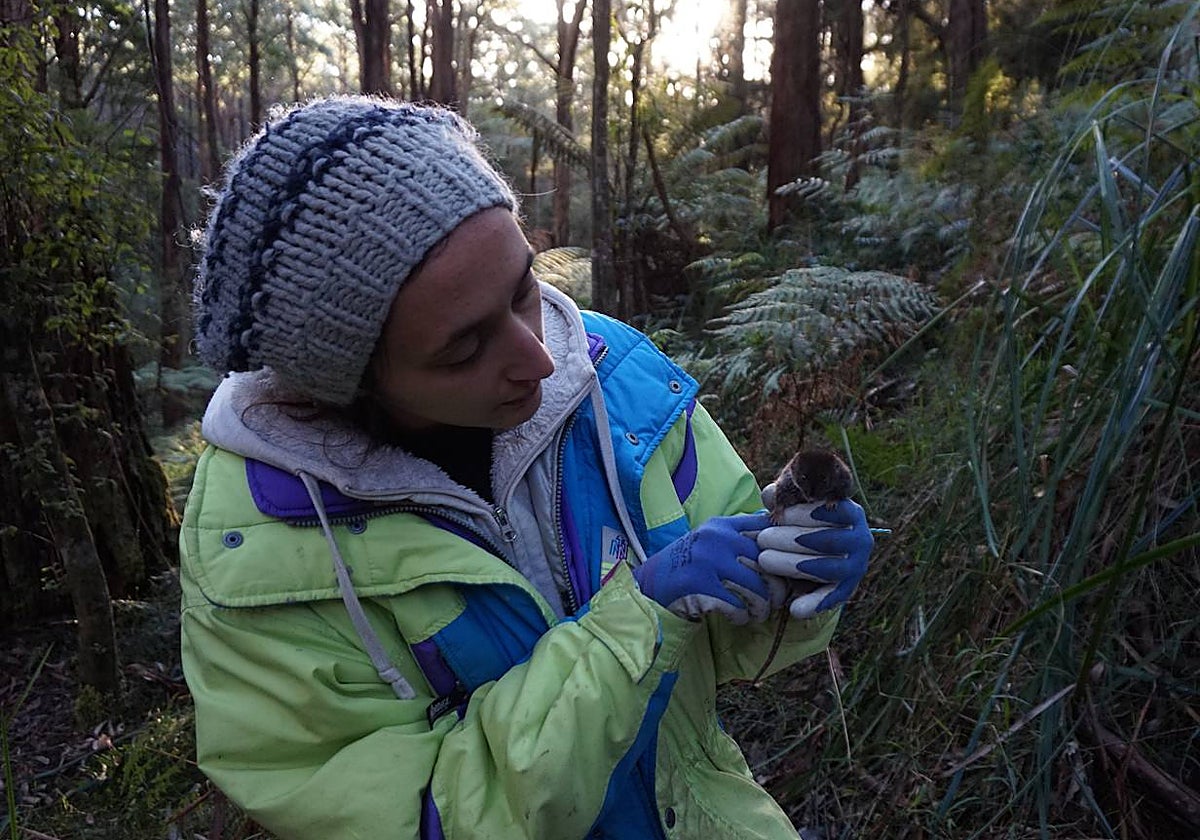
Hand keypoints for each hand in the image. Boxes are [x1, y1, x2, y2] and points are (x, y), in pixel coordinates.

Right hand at [633, 513, 772, 624]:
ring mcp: (708, 560)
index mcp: (722, 524)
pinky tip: (738, 618)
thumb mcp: (711, 541)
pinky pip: (737, 605)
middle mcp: (717, 537)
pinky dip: (741, 616)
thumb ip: (739, 538)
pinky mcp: (700, 585)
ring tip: (758, 613)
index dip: (781, 549)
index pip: (765, 529)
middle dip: (777, 587)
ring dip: (761, 606)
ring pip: (756, 587)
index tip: (784, 568)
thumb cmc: (687, 565)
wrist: (649, 584)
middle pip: (767, 561)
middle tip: (777, 601)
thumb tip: (781, 546)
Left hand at [755, 499, 872, 617]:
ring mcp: (856, 565)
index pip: (834, 510)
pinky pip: (832, 597)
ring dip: (793, 564)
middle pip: (827, 540)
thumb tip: (770, 495)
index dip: (807, 513)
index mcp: (851, 513)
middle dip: (790, 539)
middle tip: (761, 538)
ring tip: (765, 560)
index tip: (781, 515)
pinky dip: (814, 604)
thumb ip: (783, 497)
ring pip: (826, 567)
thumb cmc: (801, 519)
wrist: (811, 548)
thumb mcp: (794, 505)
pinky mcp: (847, 588)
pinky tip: (795, 610)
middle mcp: (860, 539)